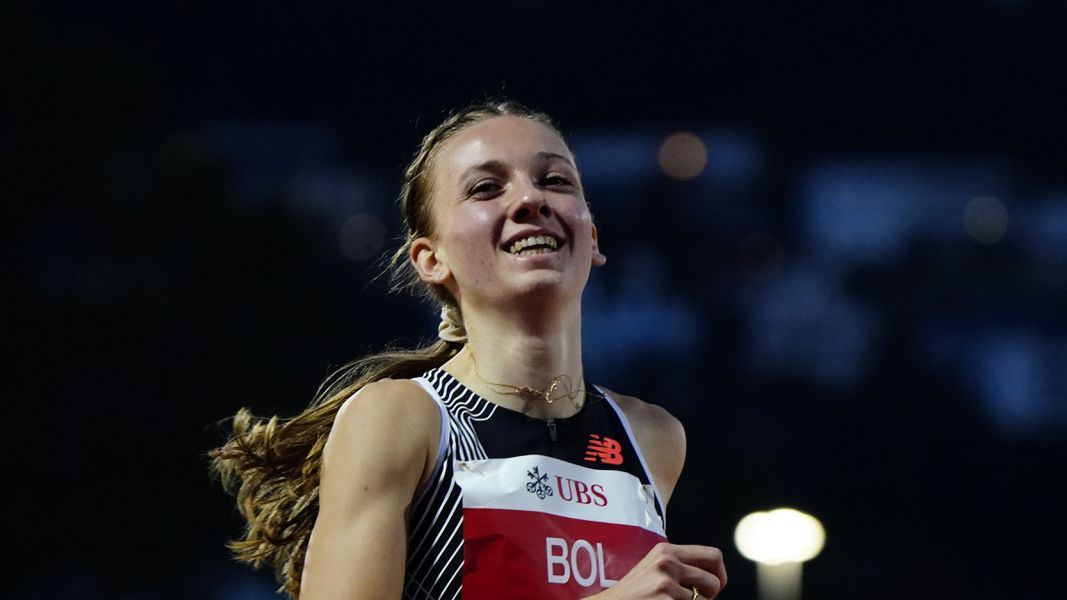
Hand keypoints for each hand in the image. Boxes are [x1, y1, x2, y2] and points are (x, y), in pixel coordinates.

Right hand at [587, 542, 726, 598]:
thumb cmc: (635, 592)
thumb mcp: (655, 568)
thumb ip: (681, 566)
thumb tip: (715, 578)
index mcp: (667, 550)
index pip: (713, 555)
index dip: (720, 574)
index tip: (715, 586)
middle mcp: (667, 562)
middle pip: (714, 580)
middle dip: (712, 595)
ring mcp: (666, 582)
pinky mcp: (666, 599)